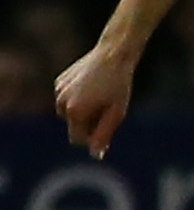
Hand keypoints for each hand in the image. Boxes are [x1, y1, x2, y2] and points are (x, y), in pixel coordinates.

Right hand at [53, 39, 135, 155]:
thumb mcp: (117, 112)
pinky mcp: (59, 81)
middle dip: (88, 122)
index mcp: (75, 112)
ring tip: (100, 96)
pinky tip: (92, 86)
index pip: (78, 139)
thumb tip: (96, 155)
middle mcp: (61, 103)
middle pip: (73, 125)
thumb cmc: (119, 84)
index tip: (107, 127)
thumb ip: (104, 135)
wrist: (113, 54)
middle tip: (107, 107)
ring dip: (82, 110)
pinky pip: (66, 98)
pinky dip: (77, 97)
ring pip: (68, 112)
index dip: (93, 137)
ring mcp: (58, 91)